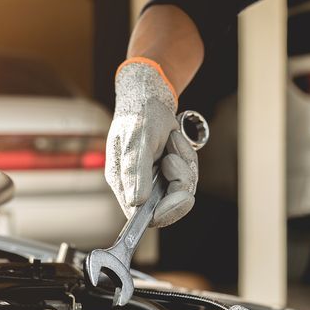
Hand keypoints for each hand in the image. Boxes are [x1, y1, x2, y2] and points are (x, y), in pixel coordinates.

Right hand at [105, 59, 198, 227]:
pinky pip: (187, 175)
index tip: (182, 197)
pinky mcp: (167, 172)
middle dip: (179, 182)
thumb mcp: (138, 140)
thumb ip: (135, 171)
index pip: (142, 216)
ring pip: (181, 190)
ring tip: (173, 141)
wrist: (150, 93)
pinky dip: (187, 157)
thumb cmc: (139, 113)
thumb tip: (135, 202)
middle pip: (167, 205)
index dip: (164, 212)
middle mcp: (137, 185)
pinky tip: (176, 140)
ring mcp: (153, 179)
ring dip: (184, 163)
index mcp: (122, 182)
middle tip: (176, 158)